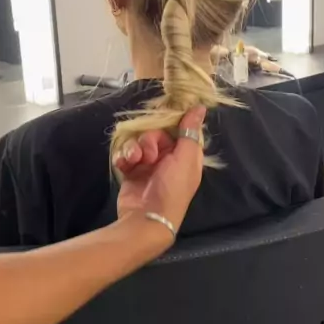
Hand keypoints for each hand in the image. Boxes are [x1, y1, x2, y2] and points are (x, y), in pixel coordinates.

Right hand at [114, 107, 205, 232]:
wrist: (146, 217)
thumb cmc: (172, 188)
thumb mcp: (185, 158)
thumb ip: (190, 131)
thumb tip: (200, 106)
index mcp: (186, 156)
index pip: (179, 130)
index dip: (170, 124)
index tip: (162, 118)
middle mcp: (168, 159)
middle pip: (155, 134)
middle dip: (148, 140)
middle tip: (148, 154)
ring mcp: (149, 166)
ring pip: (138, 143)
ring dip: (134, 148)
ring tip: (134, 160)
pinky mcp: (132, 172)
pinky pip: (126, 155)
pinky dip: (123, 157)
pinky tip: (123, 164)